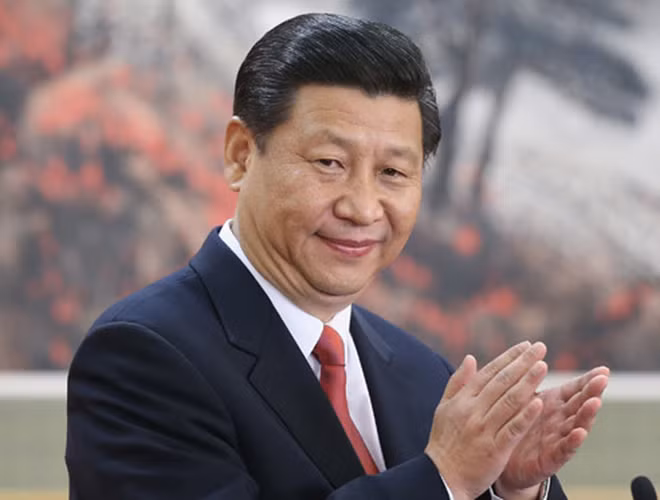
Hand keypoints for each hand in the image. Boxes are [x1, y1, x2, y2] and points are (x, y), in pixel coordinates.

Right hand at [425, 342, 547, 499]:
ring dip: (528, 382)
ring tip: (543, 367)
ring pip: (509, 401)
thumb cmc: (444, 441)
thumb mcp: (444, 407)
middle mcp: (473, 411)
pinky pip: (512, 429)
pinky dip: (525, 416)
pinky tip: (540, 403)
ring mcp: (484, 429)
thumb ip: (458, 382)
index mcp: (462, 399)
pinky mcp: (494, 449)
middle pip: (502, 382)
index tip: (525, 346)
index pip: (489, 372)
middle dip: (522, 363)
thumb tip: (471, 358)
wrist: (441, 476)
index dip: (509, 358)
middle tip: (540, 348)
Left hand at [495, 366, 609, 498]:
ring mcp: (558, 439)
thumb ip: (527, 381)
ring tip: (595, 402)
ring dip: (586, 414)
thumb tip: (528, 353)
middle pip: (580, 404)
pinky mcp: (551, 458)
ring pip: (576, 425)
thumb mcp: (521, 400)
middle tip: (603, 380)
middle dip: (592, 392)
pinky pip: (564, 449)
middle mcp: (560, 420)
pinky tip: (580, 433)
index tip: (604, 370)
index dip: (587, 380)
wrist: (502, 460)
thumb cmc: (515, 424)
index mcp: (553, 404)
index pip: (573, 389)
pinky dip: (573, 441)